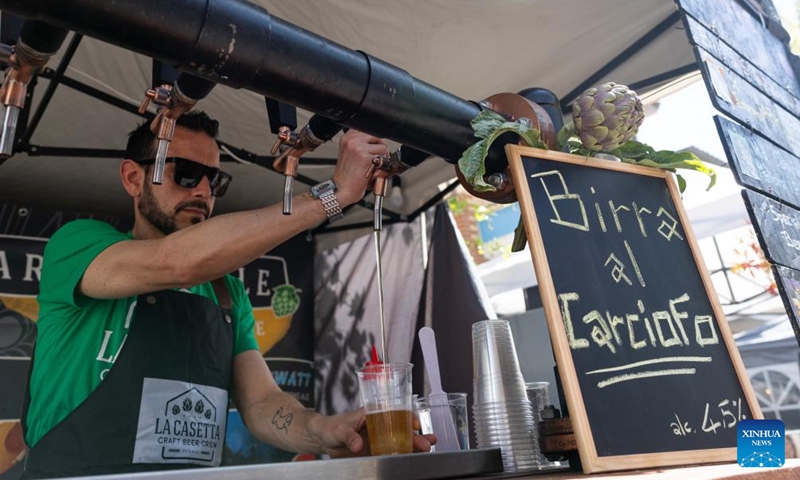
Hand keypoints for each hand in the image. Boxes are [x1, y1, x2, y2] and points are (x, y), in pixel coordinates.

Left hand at [312, 408, 436, 457]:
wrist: (321, 439)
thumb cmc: (329, 427)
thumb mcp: (337, 430)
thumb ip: (347, 436)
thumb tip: (357, 445)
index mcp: (371, 414)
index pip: (394, 411)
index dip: (407, 416)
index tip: (415, 424)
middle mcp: (378, 425)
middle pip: (400, 428)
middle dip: (415, 435)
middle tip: (426, 442)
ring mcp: (377, 438)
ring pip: (399, 440)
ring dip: (413, 444)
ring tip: (427, 447)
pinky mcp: (374, 450)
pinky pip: (391, 452)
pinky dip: (403, 454)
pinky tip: (413, 456)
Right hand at [332, 130, 388, 206]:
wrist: (341, 189)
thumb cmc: (347, 175)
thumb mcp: (350, 153)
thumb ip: (361, 143)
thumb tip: (377, 140)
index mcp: (347, 137)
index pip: (368, 129)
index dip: (374, 140)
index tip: (372, 149)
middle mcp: (351, 140)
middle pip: (377, 135)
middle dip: (379, 148)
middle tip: (374, 160)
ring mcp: (358, 148)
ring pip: (382, 146)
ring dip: (381, 157)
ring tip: (372, 167)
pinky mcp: (366, 157)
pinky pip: (384, 157)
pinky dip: (381, 166)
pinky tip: (372, 171)